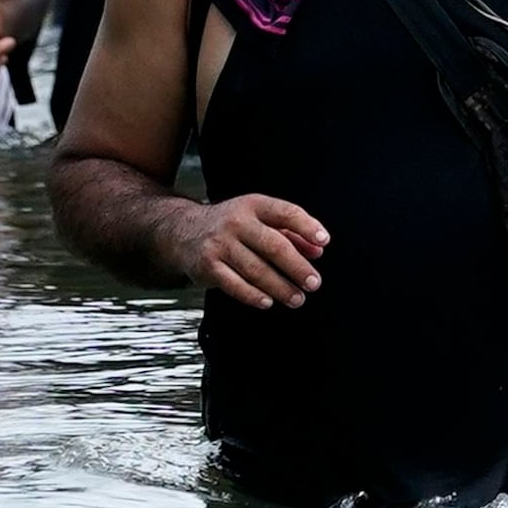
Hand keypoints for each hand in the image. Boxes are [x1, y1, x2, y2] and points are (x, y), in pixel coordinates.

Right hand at [160, 192, 328, 307]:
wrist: (182, 231)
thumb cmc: (232, 227)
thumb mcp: (259, 220)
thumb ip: (291, 233)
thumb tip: (318, 250)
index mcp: (254, 205)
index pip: (286, 212)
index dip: (307, 227)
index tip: (324, 242)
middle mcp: (236, 221)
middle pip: (274, 245)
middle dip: (297, 267)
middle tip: (314, 283)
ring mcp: (219, 244)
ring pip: (256, 270)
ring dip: (280, 287)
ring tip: (297, 298)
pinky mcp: (207, 265)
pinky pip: (234, 285)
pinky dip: (253, 296)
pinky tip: (269, 302)